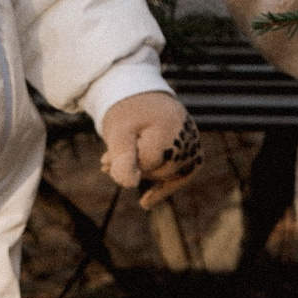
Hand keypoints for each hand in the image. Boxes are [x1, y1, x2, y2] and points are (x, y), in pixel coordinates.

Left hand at [100, 92, 201, 213]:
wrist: (142, 94)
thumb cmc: (127, 113)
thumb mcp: (119, 132)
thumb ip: (123, 157)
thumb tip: (130, 185)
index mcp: (169, 128)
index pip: (146, 163)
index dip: (125, 163)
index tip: (104, 159)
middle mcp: (188, 137)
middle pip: (159, 171)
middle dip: (134, 169)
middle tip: (105, 163)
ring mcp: (194, 144)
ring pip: (170, 176)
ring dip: (145, 176)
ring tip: (120, 170)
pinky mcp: (194, 151)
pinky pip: (183, 176)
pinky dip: (165, 187)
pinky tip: (145, 203)